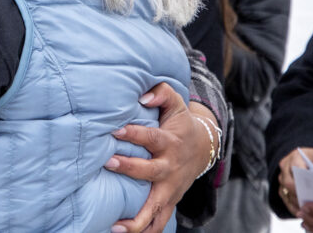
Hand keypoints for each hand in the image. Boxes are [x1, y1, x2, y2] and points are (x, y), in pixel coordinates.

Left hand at [106, 83, 210, 232]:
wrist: (203, 148)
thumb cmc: (179, 123)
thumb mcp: (175, 103)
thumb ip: (161, 94)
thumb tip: (144, 96)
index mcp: (169, 142)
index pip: (151, 137)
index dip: (134, 133)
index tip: (115, 130)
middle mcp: (169, 167)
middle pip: (151, 171)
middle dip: (131, 168)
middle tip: (109, 163)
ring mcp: (170, 187)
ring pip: (156, 208)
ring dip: (138, 219)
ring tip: (117, 226)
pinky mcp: (169, 200)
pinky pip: (159, 222)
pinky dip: (145, 231)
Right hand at [278, 146, 312, 217]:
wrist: (312, 158)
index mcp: (296, 156)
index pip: (294, 167)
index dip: (300, 180)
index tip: (310, 191)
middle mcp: (285, 166)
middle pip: (287, 182)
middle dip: (298, 195)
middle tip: (309, 205)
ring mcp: (282, 176)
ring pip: (285, 192)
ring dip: (295, 202)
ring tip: (307, 213)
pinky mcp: (283, 186)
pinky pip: (285, 198)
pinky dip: (293, 207)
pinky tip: (302, 215)